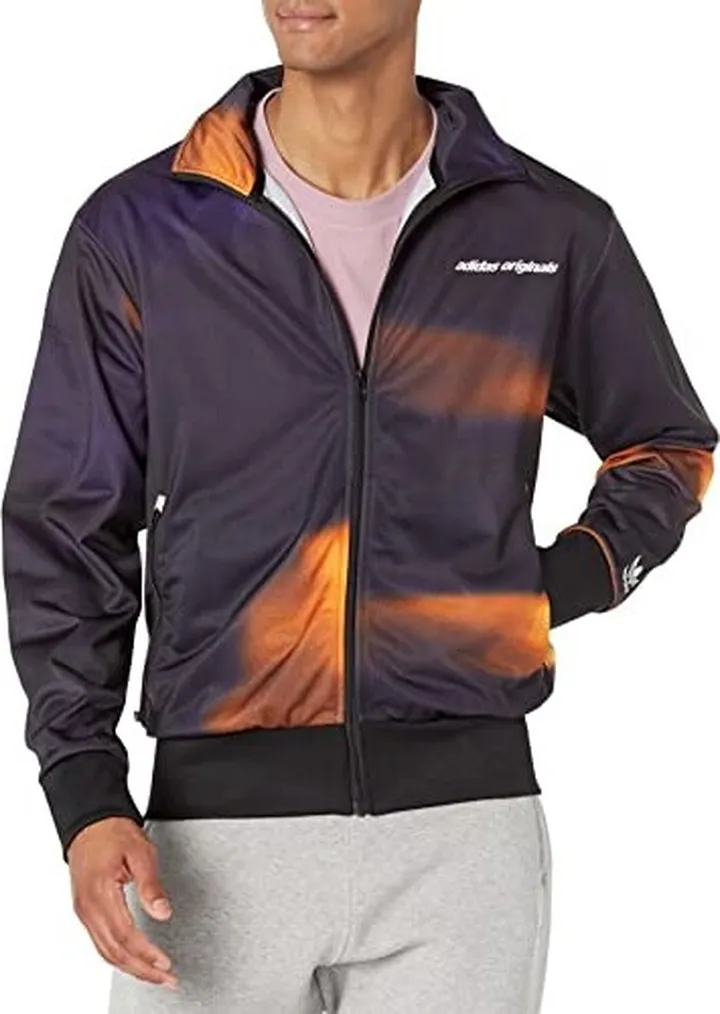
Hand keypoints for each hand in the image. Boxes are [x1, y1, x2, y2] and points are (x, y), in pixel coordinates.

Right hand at [68, 816, 177, 988]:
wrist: (91, 821)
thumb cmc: (113, 832)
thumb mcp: (140, 852)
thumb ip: (152, 884)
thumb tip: (163, 912)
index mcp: (100, 894)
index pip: (126, 936)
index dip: (147, 955)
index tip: (166, 965)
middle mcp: (88, 908)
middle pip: (114, 952)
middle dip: (142, 970)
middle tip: (166, 979)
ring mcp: (84, 911)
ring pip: (105, 952)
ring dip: (130, 967)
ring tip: (154, 975)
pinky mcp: (85, 910)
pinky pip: (100, 942)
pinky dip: (118, 956)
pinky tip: (133, 960)